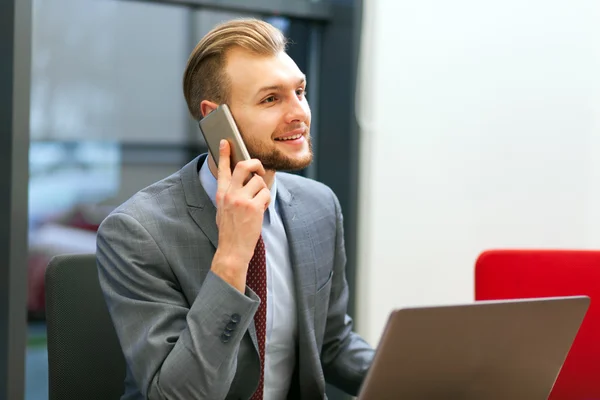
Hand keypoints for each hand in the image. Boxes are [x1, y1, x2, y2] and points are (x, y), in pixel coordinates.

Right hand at [210, 140, 270, 291]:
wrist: (231, 250)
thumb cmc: (230, 231)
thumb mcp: (223, 209)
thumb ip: (230, 195)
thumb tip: (244, 181)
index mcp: (221, 193)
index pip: (222, 169)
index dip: (225, 154)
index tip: (225, 142)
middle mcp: (230, 194)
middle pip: (244, 166)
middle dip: (255, 164)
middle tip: (259, 169)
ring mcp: (241, 200)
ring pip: (259, 182)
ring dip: (263, 190)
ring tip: (259, 202)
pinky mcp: (253, 207)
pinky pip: (266, 194)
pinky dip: (267, 201)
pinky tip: (261, 209)